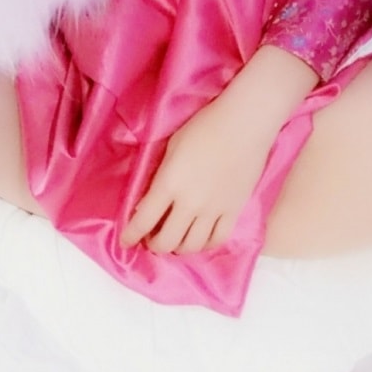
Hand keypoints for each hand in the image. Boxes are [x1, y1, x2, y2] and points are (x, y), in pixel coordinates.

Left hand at [120, 46, 319, 255]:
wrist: (245, 123)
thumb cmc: (204, 127)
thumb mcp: (170, 149)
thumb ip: (159, 179)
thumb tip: (148, 205)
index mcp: (169, 184)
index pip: (143, 220)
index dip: (131, 236)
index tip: (125, 241)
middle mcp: (190, 203)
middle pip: (167, 241)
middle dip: (154, 245)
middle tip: (152, 239)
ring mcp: (214, 210)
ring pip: (192, 246)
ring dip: (178, 247)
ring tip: (175, 240)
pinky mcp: (234, 210)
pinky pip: (217, 239)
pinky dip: (204, 244)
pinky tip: (199, 238)